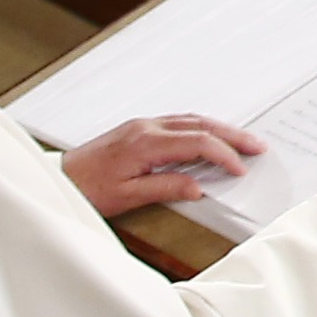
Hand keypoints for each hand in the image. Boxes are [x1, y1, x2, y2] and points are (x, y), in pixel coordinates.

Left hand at [64, 112, 261, 215]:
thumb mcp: (127, 196)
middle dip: (232, 135)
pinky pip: (178, 122)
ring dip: (218, 129)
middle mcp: (146, 128)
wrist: (60, 178)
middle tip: (256, 145)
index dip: (224, 155)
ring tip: (240, 140)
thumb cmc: (87, 188)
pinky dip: (200, 128)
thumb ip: (165, 187)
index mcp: (146, 143)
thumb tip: (197, 186)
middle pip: (200, 125)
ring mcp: (142, 125)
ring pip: (190, 120)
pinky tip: (207, 137)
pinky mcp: (137, 128)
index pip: (197, 143)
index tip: (240, 168)